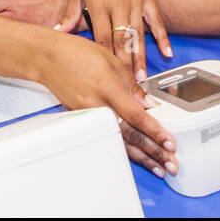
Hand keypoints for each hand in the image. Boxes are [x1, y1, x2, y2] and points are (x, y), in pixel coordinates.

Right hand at [38, 32, 177, 178]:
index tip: (170, 143)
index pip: (136, 116)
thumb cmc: (77, 53)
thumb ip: (132, 85)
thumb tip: (148, 104)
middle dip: (153, 151)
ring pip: (119, 141)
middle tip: (170, 163)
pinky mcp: (83, 120)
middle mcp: (98, 107)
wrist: (48, 58)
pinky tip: (135, 156)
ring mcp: (89, 116)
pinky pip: (108, 136)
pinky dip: (124, 148)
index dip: (155, 132)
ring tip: (157, 167)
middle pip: (130, 135)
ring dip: (141, 156)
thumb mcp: (111, 61)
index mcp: (108, 88)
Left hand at [75, 0, 171, 82]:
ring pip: (139, 35)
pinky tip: (168, 52)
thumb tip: (57, 32)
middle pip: (122, 41)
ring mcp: (135, 2)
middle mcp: (118, 5)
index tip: (107, 77)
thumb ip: (69, 13)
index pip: (102, 38)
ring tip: (143, 78)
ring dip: (142, 57)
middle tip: (129, 87)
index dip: (105, 59)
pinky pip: (156, 21)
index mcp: (99, 5)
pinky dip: (162, 37)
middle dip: (125, 65)